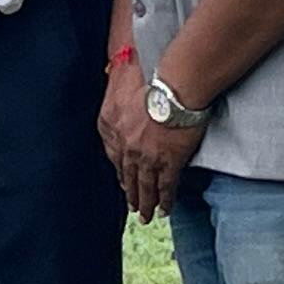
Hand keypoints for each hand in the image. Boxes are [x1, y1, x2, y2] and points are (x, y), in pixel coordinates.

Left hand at [99, 64, 197, 222]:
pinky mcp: (168, 162)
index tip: (122, 179)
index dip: (118, 169)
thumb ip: (116, 81)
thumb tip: (114, 68)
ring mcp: (145, 157)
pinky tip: (165, 210)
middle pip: (126, 174)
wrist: (173, 90)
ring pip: (144, 185)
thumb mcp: (122, 77)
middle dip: (130, 192)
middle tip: (132, 206)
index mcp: (110, 125)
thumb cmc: (150, 78)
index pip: (112, 153)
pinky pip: (165, 187)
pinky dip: (165, 201)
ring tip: (145, 216)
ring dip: (145, 203)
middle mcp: (124, 146)